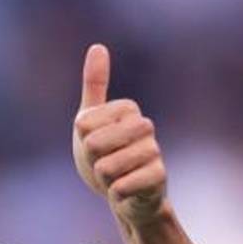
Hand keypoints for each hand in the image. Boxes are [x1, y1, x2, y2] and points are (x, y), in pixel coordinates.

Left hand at [72, 44, 167, 230]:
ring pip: (105, 168)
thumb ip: (94, 86)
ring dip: (104, 180)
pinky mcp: (160, 177)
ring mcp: (154, 151)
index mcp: (127, 109)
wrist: (128, 196)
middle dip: (92, 161)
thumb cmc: (106, 156)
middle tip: (105, 164)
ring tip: (116, 178)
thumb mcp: (90, 121)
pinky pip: (121, 186)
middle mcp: (145, 126)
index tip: (95, 147)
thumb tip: (98, 46)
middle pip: (93, 144)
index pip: (83, 126)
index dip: (82, 142)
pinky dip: (116, 194)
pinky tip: (126, 192)